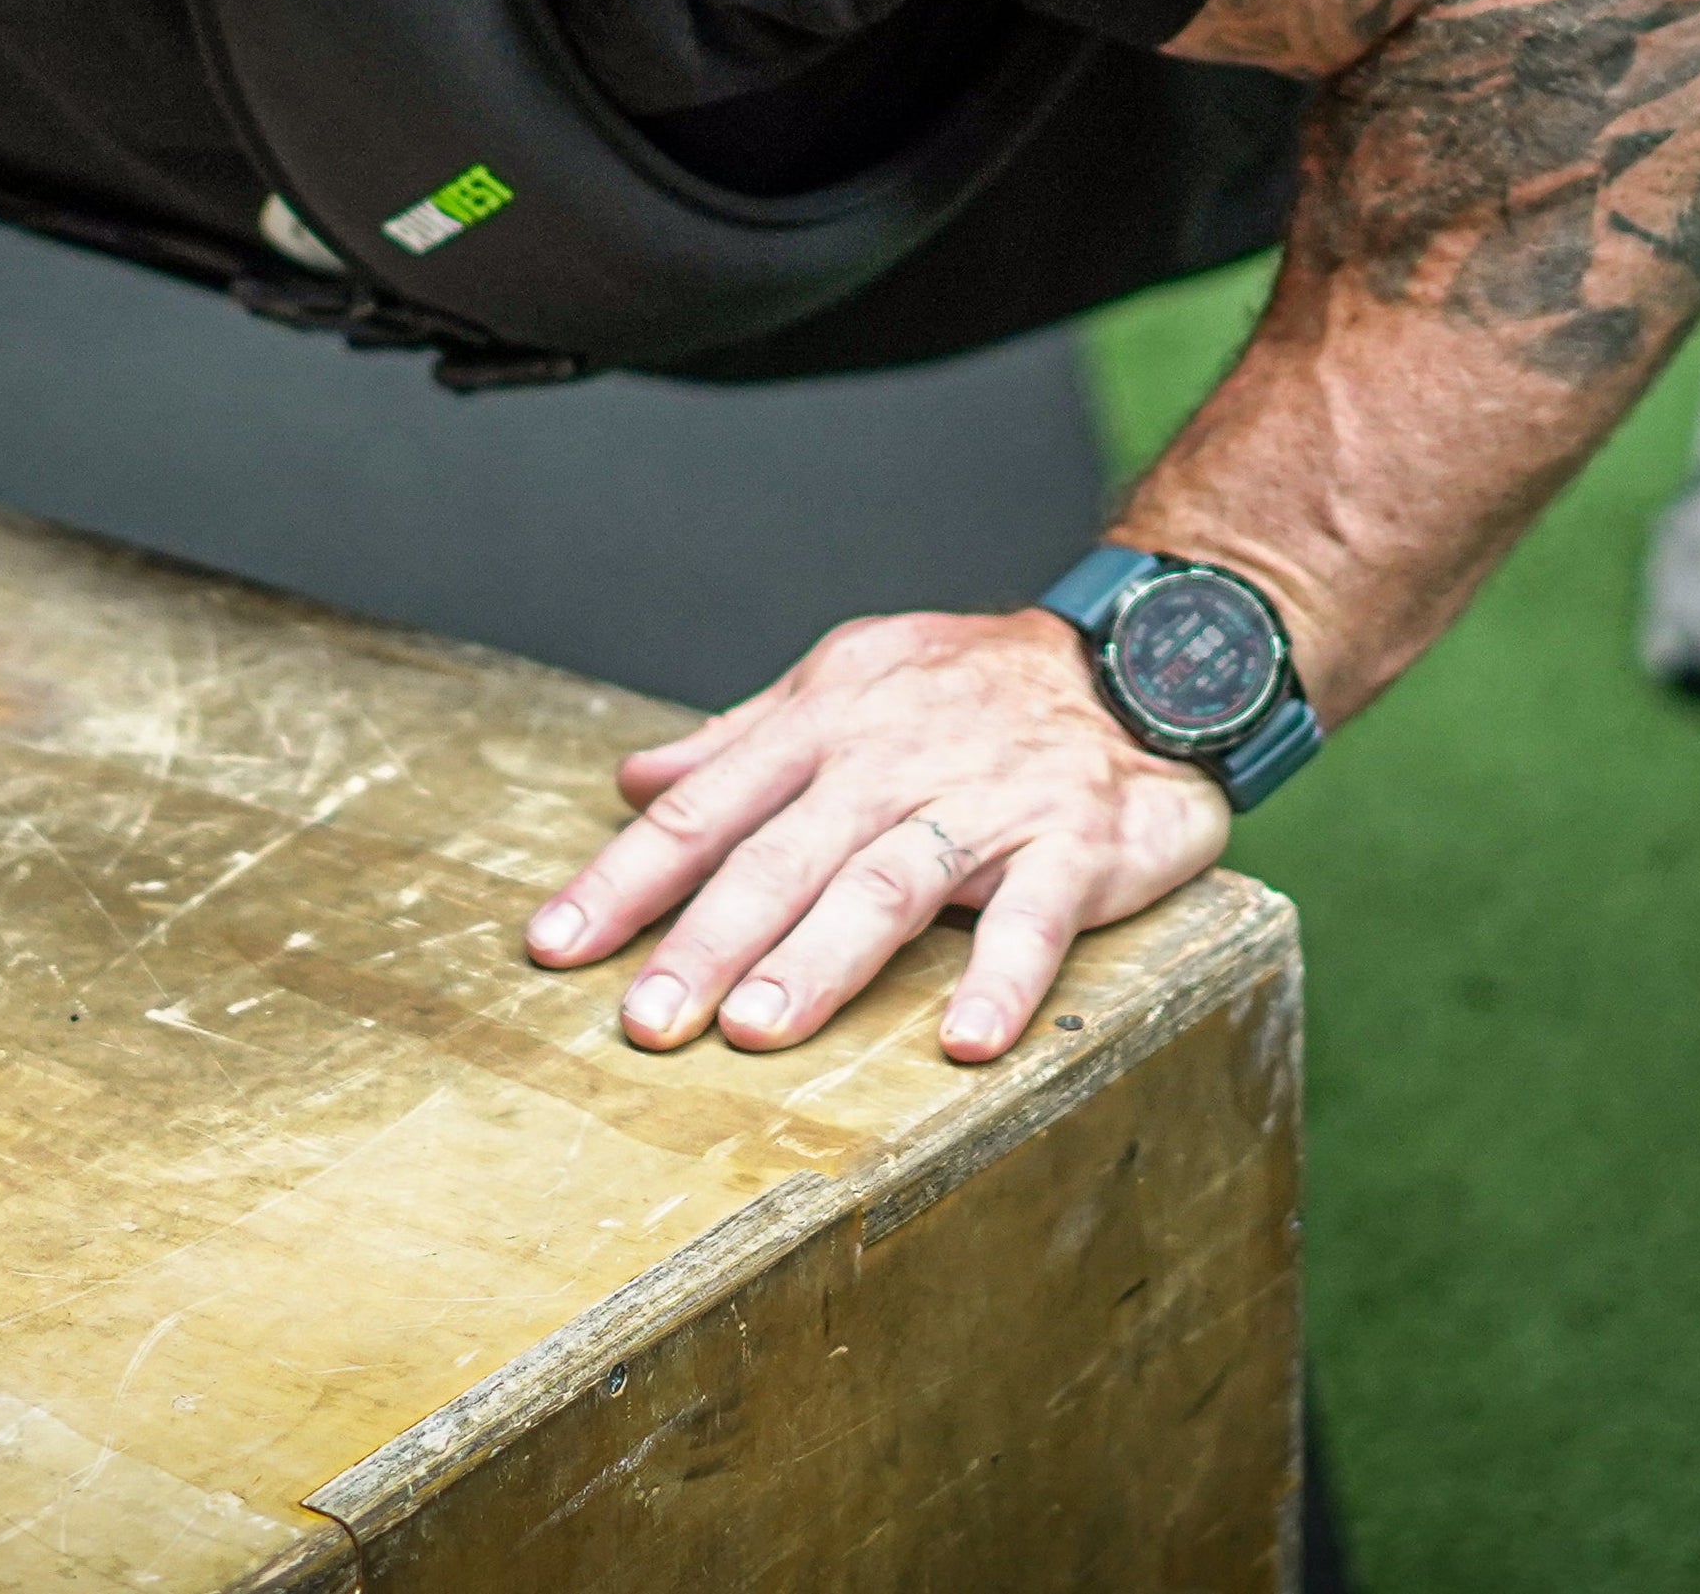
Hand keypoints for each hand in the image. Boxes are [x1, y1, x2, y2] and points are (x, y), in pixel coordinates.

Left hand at [523, 608, 1230, 1065]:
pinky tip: (965, 1043)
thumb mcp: (847, 683)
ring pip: (889, 881)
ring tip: (759, 1028)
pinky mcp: (1078, 841)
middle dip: (706, 940)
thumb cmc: (971, 687)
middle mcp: (892, 761)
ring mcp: (986, 801)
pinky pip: (1036, 917)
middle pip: (781, 855)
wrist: (1144, 656)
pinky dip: (1002, 977)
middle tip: (645, 1021)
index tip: (555, 947)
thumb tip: (633, 779)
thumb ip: (740, 740)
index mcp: (826, 724)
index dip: (626, 878)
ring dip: (821, 958)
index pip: (706, 807)